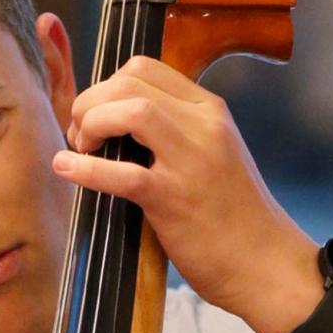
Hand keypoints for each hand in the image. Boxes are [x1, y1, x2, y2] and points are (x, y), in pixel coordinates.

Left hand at [53, 55, 321, 332]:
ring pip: (130, 111)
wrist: (265, 263)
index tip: (96, 113)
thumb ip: (176, 131)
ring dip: (91, 123)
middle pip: (130, 83)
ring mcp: (191, 161)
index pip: (145, 69)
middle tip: (81, 135)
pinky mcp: (174, 199)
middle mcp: (204, 125)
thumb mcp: (213, 154)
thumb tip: (120, 121)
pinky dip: (85, 169)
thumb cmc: (235, 214)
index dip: (107, 85)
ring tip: (82, 149)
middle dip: (91, 102)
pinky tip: (66, 168)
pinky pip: (121, 173)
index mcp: (210, 110)